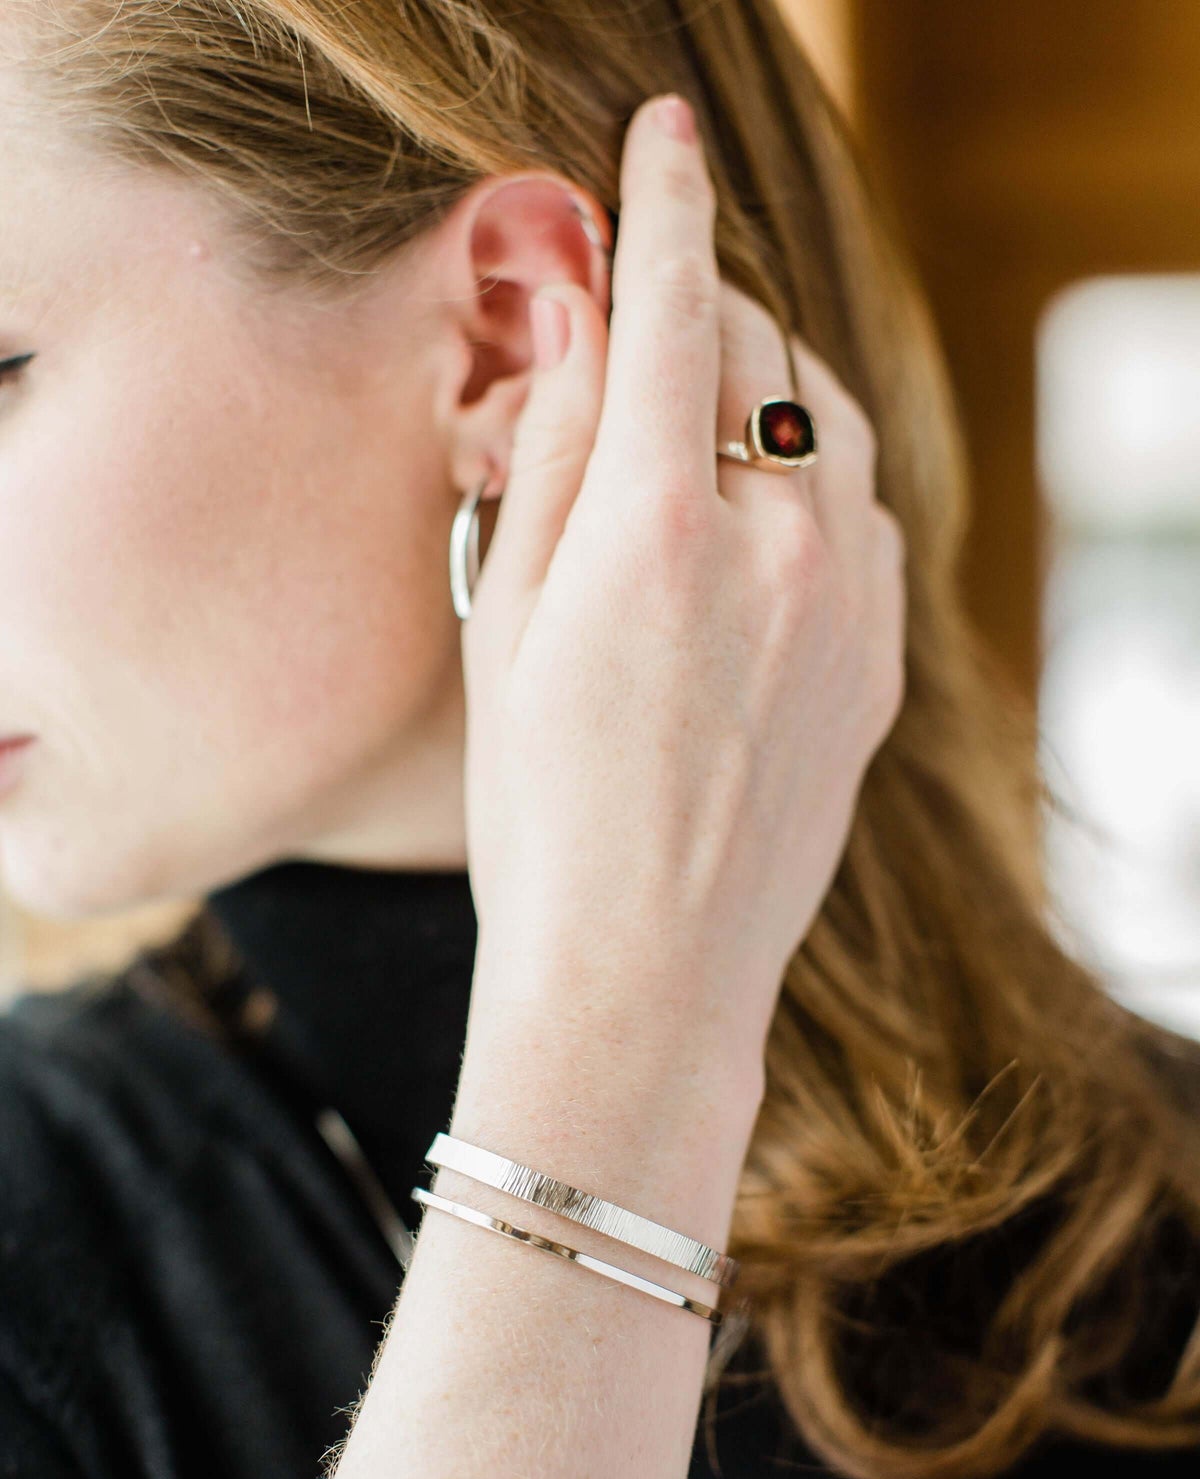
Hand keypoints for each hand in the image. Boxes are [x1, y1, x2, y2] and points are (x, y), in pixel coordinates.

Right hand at [459, 91, 906, 1081]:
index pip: (672, 306)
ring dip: (767, 394)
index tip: (664, 133)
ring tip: (700, 436)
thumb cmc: (540, 812)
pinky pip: (866, 514)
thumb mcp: (504, 624)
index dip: (664, 201)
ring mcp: (850, 604)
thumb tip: (589, 321)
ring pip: (829, 423)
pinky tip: (759, 537)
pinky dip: (815, 484)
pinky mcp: (884, 657)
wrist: (644, 971)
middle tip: (645, 325)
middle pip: (757, 350)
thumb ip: (555, 454)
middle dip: (700, 308)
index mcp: (656, 528)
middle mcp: (778, 547)